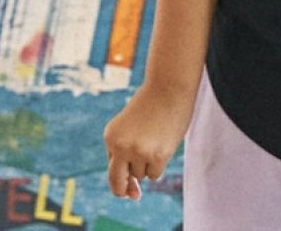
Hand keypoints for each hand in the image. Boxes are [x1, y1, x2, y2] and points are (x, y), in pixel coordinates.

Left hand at [103, 81, 197, 199]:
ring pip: (141, 174)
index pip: (111, 171)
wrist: (170, 85)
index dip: (121, 180)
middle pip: (119, 182)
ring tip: (157, 139)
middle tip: (137, 183)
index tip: (129, 184)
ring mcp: (139, 151)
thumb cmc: (152, 105)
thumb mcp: (131, 129)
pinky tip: (164, 143)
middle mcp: (121, 146)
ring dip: (148, 164)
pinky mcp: (158, 155)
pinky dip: (159, 164)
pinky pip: (155, 173)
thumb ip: (126, 157)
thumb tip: (133, 196)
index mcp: (110, 136)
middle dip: (127, 188)